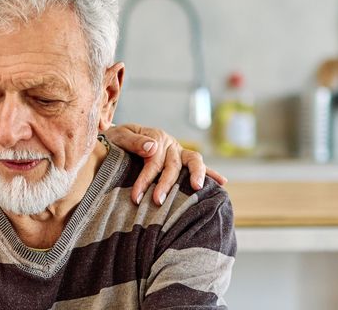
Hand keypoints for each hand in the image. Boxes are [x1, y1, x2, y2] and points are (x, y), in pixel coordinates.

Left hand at [103, 123, 227, 205]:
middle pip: (172, 164)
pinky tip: (222, 182)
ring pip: (192, 160)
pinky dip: (211, 173)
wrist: (116, 138)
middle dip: (165, 184)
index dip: (145, 179)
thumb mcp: (118, 136)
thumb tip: (153, 148)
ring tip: (197, 188)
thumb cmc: (115, 140)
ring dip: (196, 174)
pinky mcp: (182, 159)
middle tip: (157, 201)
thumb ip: (133, 141)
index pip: (153, 160)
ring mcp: (178, 151)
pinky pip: (198, 165)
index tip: (136, 197)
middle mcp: (170, 144)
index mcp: (155, 137)